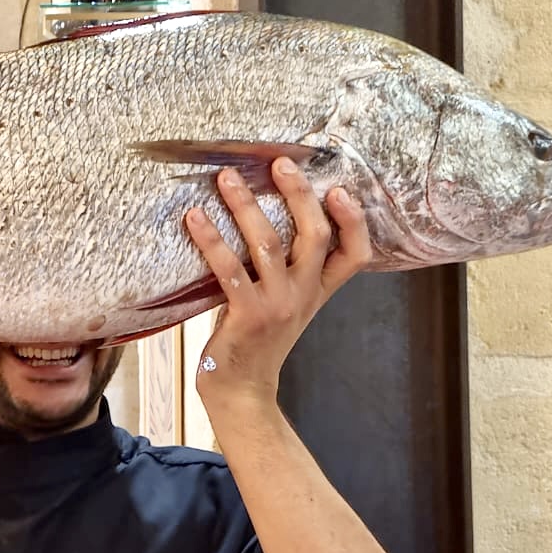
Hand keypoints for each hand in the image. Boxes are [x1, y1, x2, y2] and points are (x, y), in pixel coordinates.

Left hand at [183, 158, 370, 415]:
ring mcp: (278, 304)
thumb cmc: (256, 339)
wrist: (241, 389)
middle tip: (279, 162)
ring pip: (268, 243)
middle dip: (298, 194)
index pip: (356, 253)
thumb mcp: (284, 303)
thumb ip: (286, 268)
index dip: (354, 220)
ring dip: (245, 206)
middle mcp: (304, 294)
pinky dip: (211, 239)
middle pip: (315, 235)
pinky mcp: (248, 314)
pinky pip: (229, 269)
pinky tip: (195, 218)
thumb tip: (264, 212)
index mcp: (318, 290)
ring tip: (226, 177)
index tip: (340, 188)